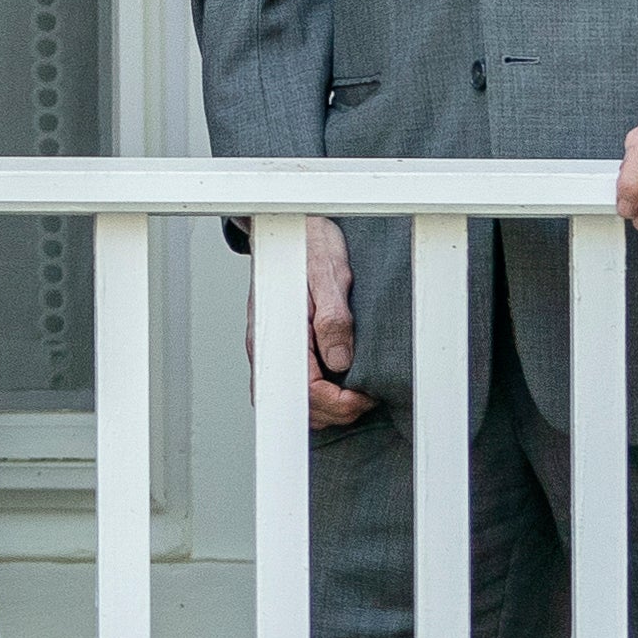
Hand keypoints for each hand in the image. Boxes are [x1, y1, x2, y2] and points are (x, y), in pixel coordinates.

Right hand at [246, 215, 379, 430]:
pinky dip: (319, 396)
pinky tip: (340, 383)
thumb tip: (341, 360)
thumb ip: (333, 318)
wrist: (289, 227)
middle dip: (337, 410)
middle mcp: (269, 347)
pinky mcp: (279, 348)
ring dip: (328, 407)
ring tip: (357, 393)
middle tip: (368, 396)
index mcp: (280, 331)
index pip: (307, 390)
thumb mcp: (329, 275)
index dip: (340, 402)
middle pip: (300, 405)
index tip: (367, 395)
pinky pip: (295, 385)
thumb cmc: (307, 245)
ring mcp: (272, 350)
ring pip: (296, 401)